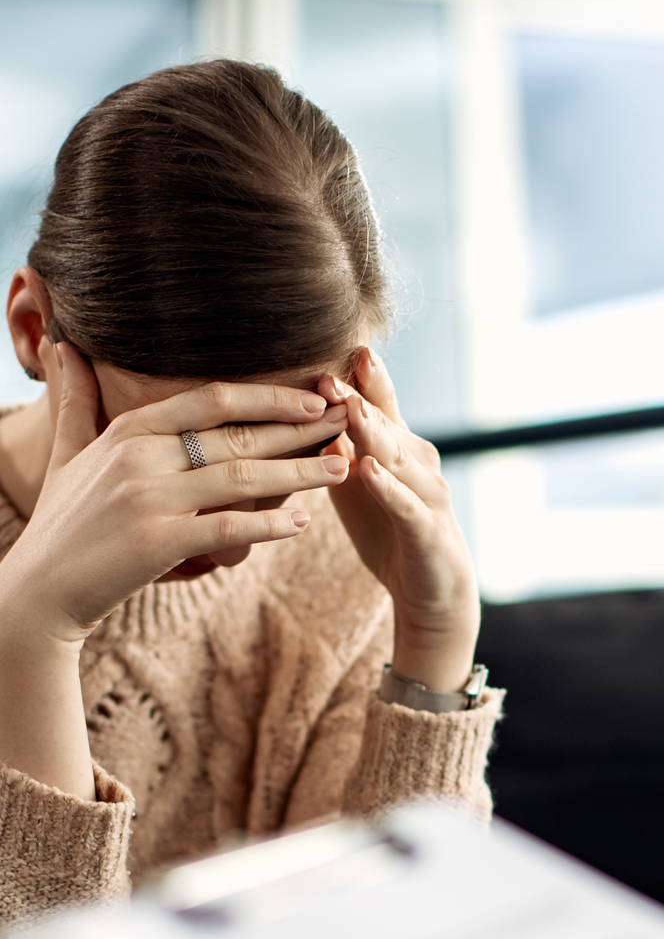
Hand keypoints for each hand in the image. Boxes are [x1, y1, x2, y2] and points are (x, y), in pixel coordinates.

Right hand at [0, 343, 348, 642]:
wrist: (39, 591)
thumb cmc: (63, 524)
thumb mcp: (68, 456)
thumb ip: (78, 403)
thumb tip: (65, 347)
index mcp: (129, 431)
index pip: (211, 400)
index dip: (268, 397)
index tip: (313, 398)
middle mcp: (141, 457)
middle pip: (237, 434)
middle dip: (299, 429)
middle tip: (348, 423)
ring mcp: (150, 499)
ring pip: (243, 477)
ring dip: (299, 472)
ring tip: (342, 467)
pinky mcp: (159, 543)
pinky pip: (229, 527)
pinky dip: (269, 524)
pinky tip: (303, 522)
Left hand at [320, 349, 479, 694]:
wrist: (432, 591)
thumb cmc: (389, 532)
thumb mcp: (355, 486)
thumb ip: (335, 450)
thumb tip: (300, 412)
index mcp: (398, 448)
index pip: (378, 403)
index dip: (360, 376)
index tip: (334, 344)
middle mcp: (418, 463)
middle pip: (386, 423)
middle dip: (359, 395)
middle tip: (330, 367)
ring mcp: (427, 496)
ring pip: (397, 458)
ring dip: (373, 432)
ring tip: (347, 407)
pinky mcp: (427, 532)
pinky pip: (405, 506)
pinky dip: (387, 488)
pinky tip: (367, 470)